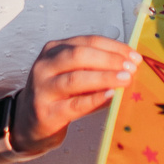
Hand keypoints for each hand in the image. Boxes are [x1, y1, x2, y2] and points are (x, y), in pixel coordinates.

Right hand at [15, 34, 137, 148]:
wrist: (28, 122)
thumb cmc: (58, 95)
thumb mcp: (71, 74)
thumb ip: (94, 68)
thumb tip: (129, 66)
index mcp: (54, 50)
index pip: (87, 41)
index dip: (114, 47)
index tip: (135, 56)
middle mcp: (44, 66)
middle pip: (79, 56)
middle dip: (109, 60)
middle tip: (131, 68)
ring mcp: (42, 89)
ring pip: (75, 79)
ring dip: (104, 78)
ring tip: (125, 80)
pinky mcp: (46, 112)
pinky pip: (74, 104)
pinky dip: (94, 99)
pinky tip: (110, 96)